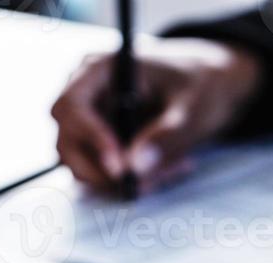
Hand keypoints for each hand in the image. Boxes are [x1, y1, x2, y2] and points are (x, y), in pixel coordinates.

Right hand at [50, 38, 262, 192]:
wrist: (205, 86)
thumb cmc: (199, 83)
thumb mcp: (193, 106)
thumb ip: (166, 134)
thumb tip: (134, 166)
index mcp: (100, 69)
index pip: (71, 106)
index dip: (90, 139)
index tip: (119, 167)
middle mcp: (85, 96)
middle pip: (67, 144)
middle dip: (104, 172)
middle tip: (143, 183)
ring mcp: (88, 124)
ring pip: (84, 167)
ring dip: (124, 180)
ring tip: (173, 168)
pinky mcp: (98, 147)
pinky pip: (102, 175)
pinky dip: (133, 181)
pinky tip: (168, 167)